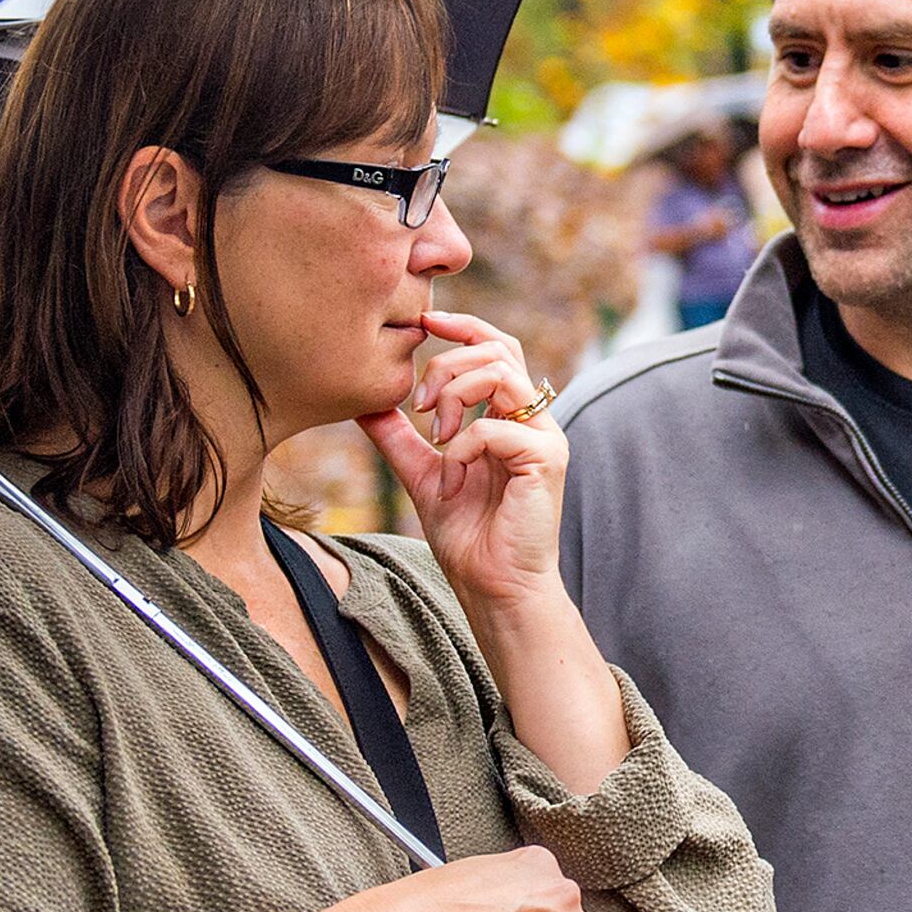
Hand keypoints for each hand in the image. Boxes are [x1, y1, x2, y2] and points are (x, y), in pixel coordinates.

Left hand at [362, 310, 563, 609]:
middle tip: (416, 405)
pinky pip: (495, 427)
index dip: (462, 326)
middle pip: (498, 348)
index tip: (423, 323)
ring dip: (453, 396)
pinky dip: (461, 446)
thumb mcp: (421, 476)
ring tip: (434, 437)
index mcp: (510, 416)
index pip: (496, 347)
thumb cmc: (469, 537)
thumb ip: (399, 439)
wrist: (494, 588)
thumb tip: (365, 404)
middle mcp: (534, 419)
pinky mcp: (547, 459)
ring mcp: (545, 436)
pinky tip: (451, 477)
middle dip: (447, 364)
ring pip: (501, 374)